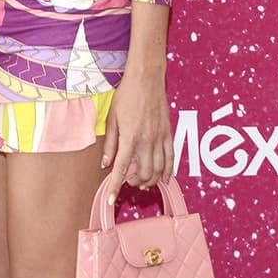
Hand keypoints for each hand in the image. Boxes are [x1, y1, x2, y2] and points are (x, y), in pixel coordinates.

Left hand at [100, 67, 173, 200]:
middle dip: (135, 183)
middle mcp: (147, 141)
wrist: (146, 78)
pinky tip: (164, 178)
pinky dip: (168, 171)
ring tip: (142, 182)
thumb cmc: (127, 95)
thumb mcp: (112, 119)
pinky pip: (171, 158)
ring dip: (151, 180)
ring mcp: (160, 138)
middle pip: (143, 173)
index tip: (111, 199)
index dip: (115, 187)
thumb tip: (105, 164)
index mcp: (130, 137)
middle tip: (128, 182)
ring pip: (159, 169)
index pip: (121, 169)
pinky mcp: (169, 133)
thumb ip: (110, 144)